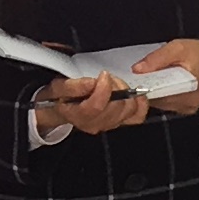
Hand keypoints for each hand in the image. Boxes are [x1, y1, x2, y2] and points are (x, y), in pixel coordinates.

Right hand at [33, 71, 150, 137]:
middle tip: (106, 77)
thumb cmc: (60, 97)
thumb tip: (91, 83)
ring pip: (128, 110)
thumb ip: (73, 86)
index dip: (103, 88)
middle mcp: (96, 124)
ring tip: (114, 83)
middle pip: (116, 107)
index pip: (96, 106)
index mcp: (79, 116)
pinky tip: (135, 94)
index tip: (103, 75)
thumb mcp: (58, 87)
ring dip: (126, 92)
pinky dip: (140, 104)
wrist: (61, 108)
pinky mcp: (120, 122)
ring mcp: (109, 125)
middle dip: (115, 87)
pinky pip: (137, 117)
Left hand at [138, 37, 198, 117]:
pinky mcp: (187, 110)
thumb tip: (138, 69)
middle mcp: (189, 101)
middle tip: (146, 75)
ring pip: (161, 103)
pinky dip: (162, 94)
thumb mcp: (179, 47)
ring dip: (155, 91)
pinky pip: (167, 104)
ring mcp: (188, 108)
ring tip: (158, 78)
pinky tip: (166, 84)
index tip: (136, 78)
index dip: (145, 84)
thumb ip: (157, 58)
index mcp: (189, 84)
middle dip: (149, 87)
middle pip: (158, 99)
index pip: (159, 90)